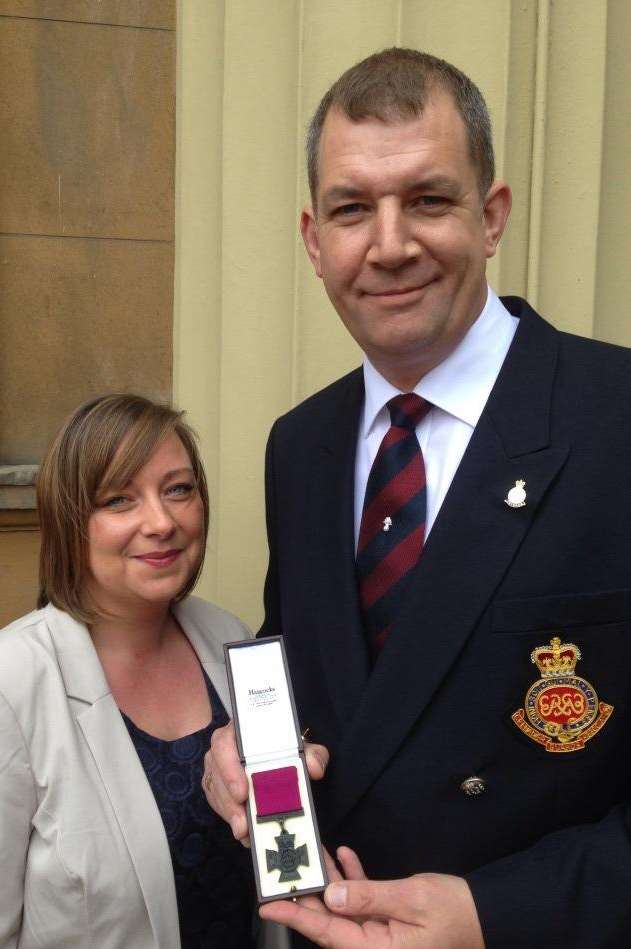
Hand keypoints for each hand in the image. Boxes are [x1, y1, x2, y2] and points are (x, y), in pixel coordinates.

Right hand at [202, 720, 328, 843]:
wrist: (279, 753)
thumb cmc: (285, 747)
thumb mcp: (302, 747)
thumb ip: (312, 753)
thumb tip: (313, 768)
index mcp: (240, 731)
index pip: (225, 743)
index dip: (229, 768)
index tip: (243, 792)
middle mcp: (223, 747)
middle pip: (216, 773)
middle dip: (229, 802)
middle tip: (244, 823)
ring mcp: (217, 768)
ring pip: (215, 792)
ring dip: (230, 814)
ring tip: (245, 833)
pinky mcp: (217, 786)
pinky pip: (218, 804)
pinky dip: (231, 818)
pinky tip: (244, 832)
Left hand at [260, 851, 483, 948]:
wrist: (487, 915)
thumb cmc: (455, 911)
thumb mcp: (412, 899)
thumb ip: (369, 897)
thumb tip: (331, 896)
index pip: (326, 932)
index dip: (295, 915)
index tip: (268, 904)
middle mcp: (373, 946)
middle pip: (330, 920)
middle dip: (307, 894)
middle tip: (283, 871)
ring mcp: (381, 935)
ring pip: (344, 908)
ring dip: (330, 881)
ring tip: (313, 853)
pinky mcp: (391, 922)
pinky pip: (363, 901)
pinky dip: (354, 879)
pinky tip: (345, 856)